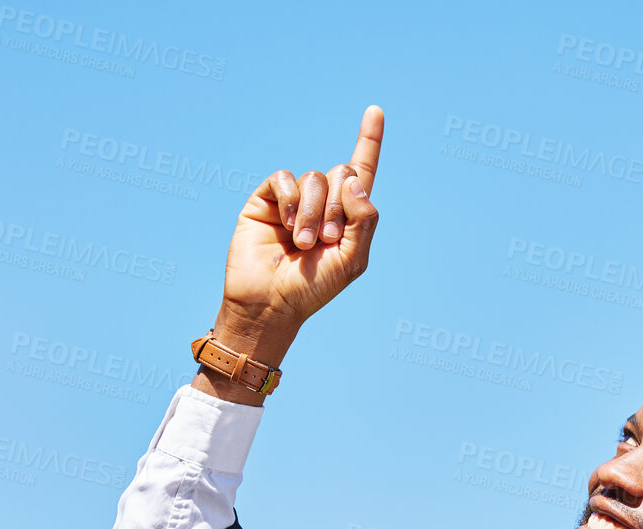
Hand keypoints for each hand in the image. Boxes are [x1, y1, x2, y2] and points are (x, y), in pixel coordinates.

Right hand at [208, 105, 382, 368]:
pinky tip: (286, 226)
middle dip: (338, 206)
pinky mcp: (267, 199)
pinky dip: (290, 200)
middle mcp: (322, 203)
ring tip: (303, 243)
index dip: (369, 141)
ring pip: (314, 178)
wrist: (270, 303)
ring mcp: (293, 200)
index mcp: (347, 216)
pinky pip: (284, 178)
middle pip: (341, 173)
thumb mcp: (352, 260)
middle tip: (326, 240)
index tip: (375, 111)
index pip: (361, 172)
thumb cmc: (313, 288)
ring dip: (312, 212)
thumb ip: (364, 220)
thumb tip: (352, 180)